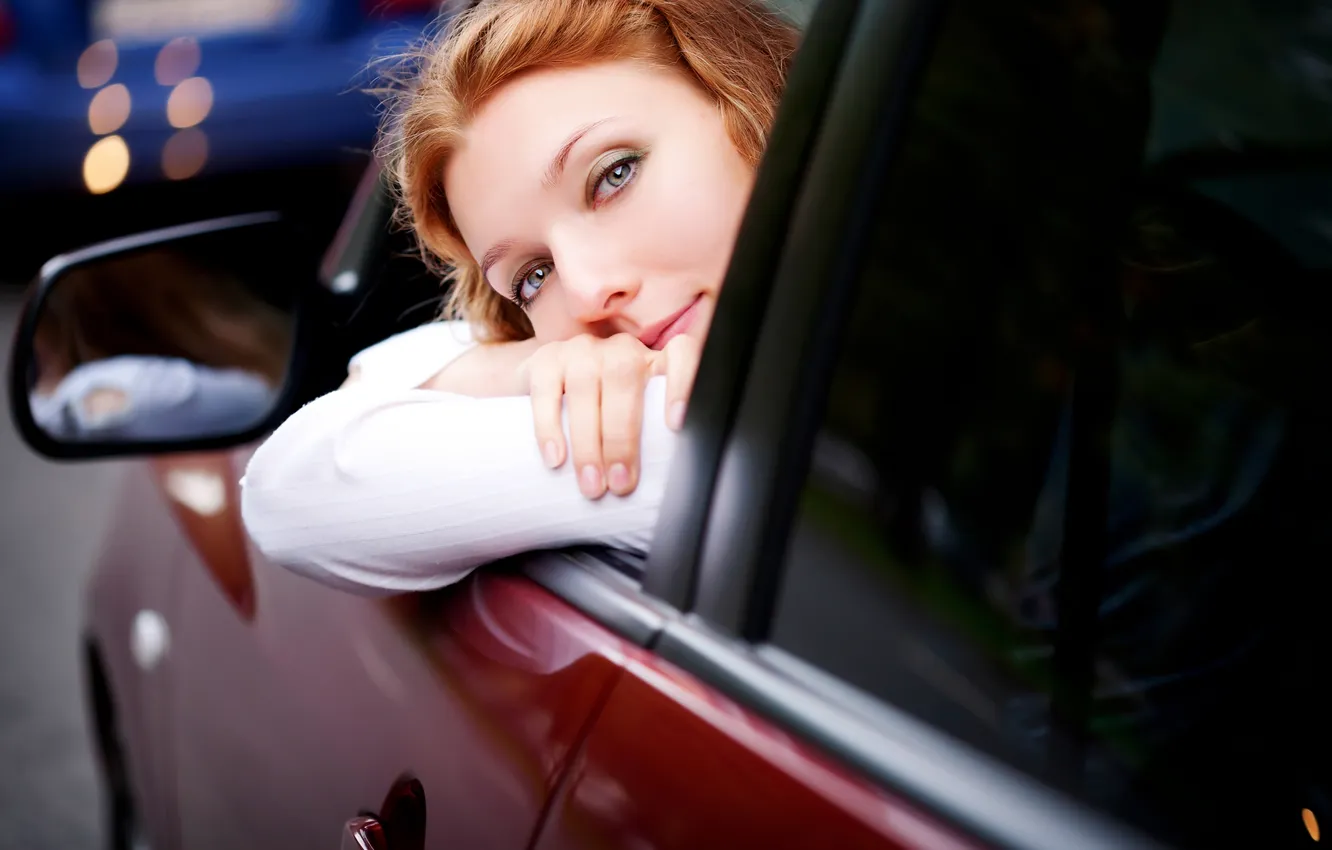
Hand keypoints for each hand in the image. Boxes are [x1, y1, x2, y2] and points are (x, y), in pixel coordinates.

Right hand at [522, 333, 700, 498]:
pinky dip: (549, 428)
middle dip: (622, 438)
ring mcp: (582, 350)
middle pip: (624, 379)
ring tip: (591, 484)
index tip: (676, 424)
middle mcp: (620, 351)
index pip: (679, 355)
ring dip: (588, 441)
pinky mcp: (545, 359)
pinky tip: (556, 459)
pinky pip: (546, 390)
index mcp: (653, 364)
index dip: (682, 383)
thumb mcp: (634, 423)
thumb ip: (650, 440)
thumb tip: (658, 489)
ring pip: (584, 386)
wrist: (542, 388)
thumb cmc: (602, 416)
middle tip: (620, 484)